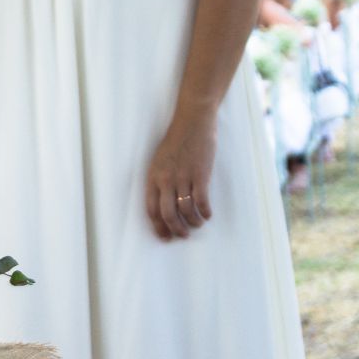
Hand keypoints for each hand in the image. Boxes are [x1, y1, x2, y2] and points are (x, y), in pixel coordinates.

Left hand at [145, 115, 216, 239]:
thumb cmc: (175, 141)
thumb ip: (159, 181)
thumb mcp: (159, 161)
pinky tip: (208, 215)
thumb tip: (164, 203)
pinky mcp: (200, 174)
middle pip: (168, 214)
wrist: (192, 122)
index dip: (158, 226)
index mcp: (153, 177)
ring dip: (193, 222)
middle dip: (175, 229)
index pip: (151, 209)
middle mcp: (166, 179)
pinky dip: (205, 212)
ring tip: (197, 224)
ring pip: (186, 210)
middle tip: (182, 235)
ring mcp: (183, 177)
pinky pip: (202, 200)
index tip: (164, 236)